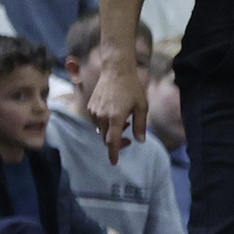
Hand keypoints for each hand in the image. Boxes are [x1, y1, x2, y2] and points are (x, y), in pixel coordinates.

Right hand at [86, 47, 148, 163]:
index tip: (114, 162)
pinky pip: (97, 121)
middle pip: (106, 138)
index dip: (113, 153)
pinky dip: (106, 124)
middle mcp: (102, 116)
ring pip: (101, 130)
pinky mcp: (91, 106)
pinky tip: (116, 115)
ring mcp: (94, 111)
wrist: (116, 70)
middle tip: (128, 138)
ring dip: (111, 131)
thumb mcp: (142, 106)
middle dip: (116, 142)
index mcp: (115, 117)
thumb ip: (140, 125)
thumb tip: (139, 141)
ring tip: (125, 121)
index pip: (111, 141)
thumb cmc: (132, 88)